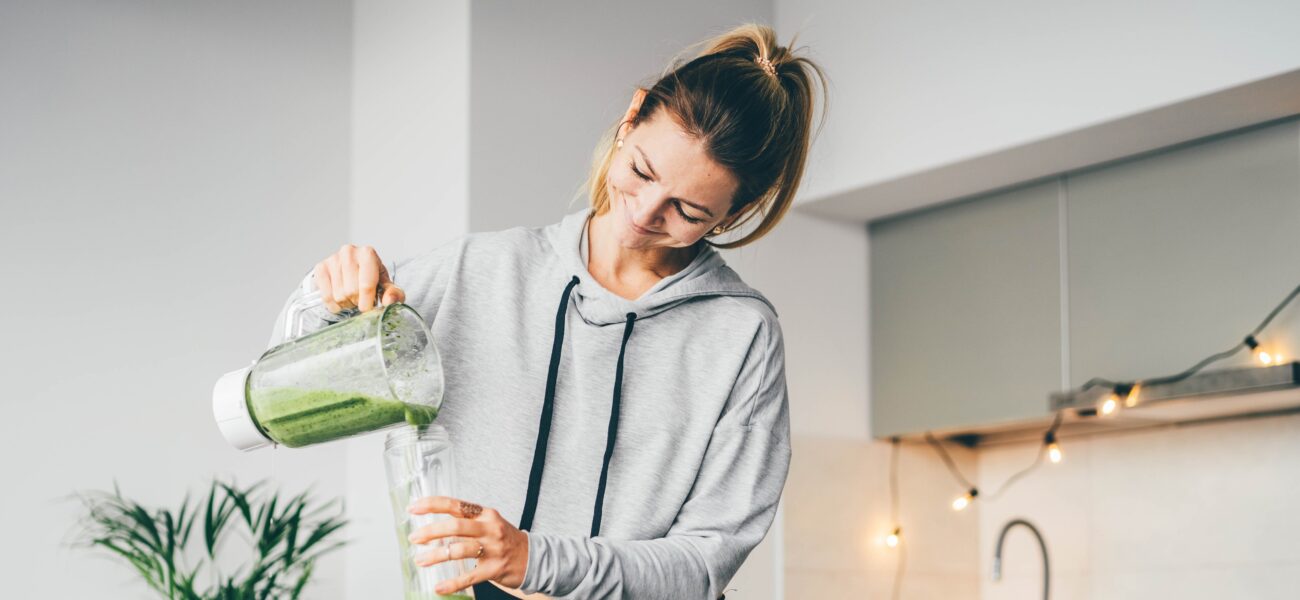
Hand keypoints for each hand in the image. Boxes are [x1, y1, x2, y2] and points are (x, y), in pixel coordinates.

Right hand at [313, 244, 404, 313]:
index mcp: (368, 254)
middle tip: (360, 299)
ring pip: (338, 295)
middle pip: (351, 291)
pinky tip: (339, 299)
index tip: (367, 308)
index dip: (367, 301)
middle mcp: (349, 252)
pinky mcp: (320, 268)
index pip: (366, 285)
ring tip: (351, 297)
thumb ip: (393, 293)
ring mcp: (333, 259)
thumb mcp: (385, 285)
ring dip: (346, 303)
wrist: (352, 270)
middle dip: (357, 301)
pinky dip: (334, 304)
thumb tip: (390, 301)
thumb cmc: (371, 278)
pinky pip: (326, 296)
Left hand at [407, 496, 529, 594]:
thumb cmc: (505, 540)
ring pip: (459, 550)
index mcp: (485, 514)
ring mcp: (493, 549)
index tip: (413, 508)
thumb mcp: (489, 524)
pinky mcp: (495, 569)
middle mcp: (489, 528)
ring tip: (421, 560)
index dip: (432, 505)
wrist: (534, 557)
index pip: (455, 505)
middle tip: (414, 538)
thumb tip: (433, 528)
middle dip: (430, 532)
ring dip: (436, 556)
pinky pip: (469, 576)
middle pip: (455, 527)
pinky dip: (452, 583)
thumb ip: (466, 523)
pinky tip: (439, 587)